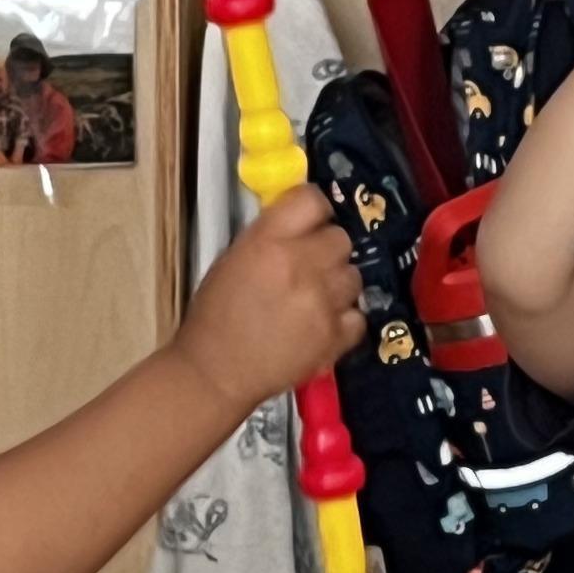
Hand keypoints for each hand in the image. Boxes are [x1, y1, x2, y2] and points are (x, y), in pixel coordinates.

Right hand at [176, 185, 364, 413]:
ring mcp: (323, 301)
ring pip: (354, 275)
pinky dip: (346, 320)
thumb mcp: (232, 260)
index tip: (311, 221)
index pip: (312, 199)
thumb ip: (268, 237)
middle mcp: (301, 264)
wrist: (215, 373)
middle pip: (341, 237)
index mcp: (268, 241)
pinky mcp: (335, 336)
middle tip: (310, 266)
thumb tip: (297, 226)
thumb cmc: (215, 317)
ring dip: (338, 284)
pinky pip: (359, 315)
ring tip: (315, 299)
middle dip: (327, 250)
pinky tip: (323, 324)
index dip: (314, 209)